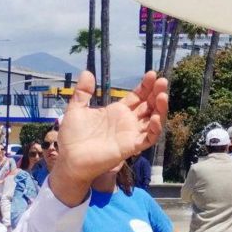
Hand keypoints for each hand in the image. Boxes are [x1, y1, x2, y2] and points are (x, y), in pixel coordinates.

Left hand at [50, 71, 167, 206]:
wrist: (69, 159)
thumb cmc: (73, 137)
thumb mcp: (76, 110)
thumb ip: (83, 92)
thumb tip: (87, 72)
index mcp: (118, 111)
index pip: (138, 96)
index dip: (146, 86)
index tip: (151, 74)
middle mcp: (128, 121)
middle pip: (149, 105)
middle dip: (157, 93)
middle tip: (162, 81)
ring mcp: (131, 134)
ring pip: (153, 120)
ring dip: (160, 108)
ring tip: (162, 96)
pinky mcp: (131, 146)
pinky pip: (149, 138)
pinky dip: (155, 129)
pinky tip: (155, 118)